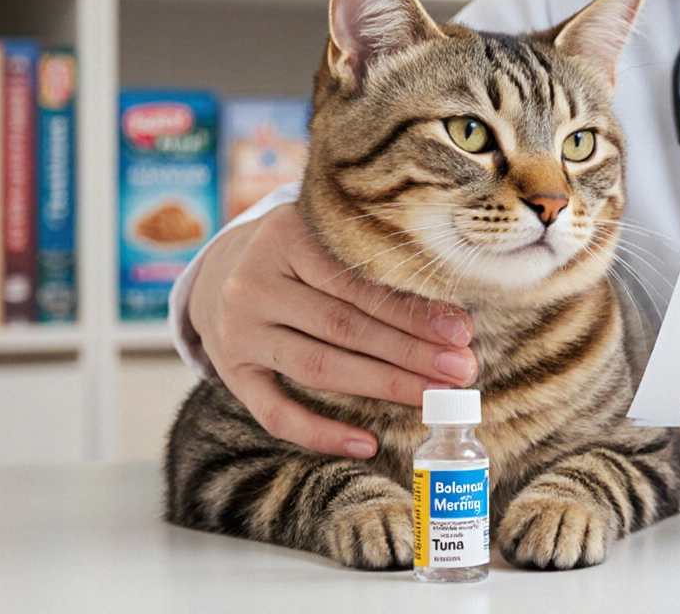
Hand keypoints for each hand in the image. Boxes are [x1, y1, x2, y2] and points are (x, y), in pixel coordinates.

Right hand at [188, 204, 476, 458]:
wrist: (218, 271)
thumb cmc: (297, 255)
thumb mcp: (322, 236)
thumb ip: (370, 257)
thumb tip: (450, 312)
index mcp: (284, 237)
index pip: (357, 283)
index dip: (412, 311)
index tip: (460, 332)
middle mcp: (253, 284)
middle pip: (343, 326)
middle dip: (409, 352)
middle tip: (460, 371)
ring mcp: (237, 332)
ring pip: (317, 367)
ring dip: (383, 386)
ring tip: (433, 398)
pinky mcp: (231, 374)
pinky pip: (276, 415)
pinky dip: (322, 434)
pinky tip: (368, 443)